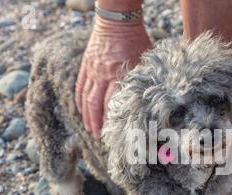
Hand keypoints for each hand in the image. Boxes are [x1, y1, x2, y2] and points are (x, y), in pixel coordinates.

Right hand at [75, 15, 151, 137]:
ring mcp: (92, 71)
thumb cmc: (137, 40)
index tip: (117, 132)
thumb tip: (152, 100)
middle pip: (96, 105)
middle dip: (97, 123)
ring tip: (90, 129)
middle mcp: (102, 75)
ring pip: (86, 98)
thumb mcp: (146, 60)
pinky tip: (81, 110)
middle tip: (100, 137)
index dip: (113, 120)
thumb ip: (144, 80)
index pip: (113, 103)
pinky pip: (80, 87)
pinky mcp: (86, 66)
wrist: (117, 20)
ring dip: (87, 116)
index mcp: (118, 74)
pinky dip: (80, 101)